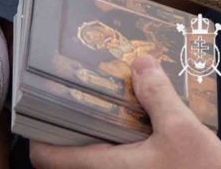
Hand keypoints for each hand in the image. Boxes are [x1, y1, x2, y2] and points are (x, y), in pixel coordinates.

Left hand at [31, 57, 220, 168]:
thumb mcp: (183, 130)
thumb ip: (157, 95)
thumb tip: (140, 62)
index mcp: (104, 167)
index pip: (46, 157)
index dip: (38, 131)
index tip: (41, 102)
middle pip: (67, 157)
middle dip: (70, 124)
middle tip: (80, 92)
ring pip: (94, 160)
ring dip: (96, 135)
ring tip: (111, 103)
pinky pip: (116, 165)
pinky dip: (118, 146)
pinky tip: (137, 126)